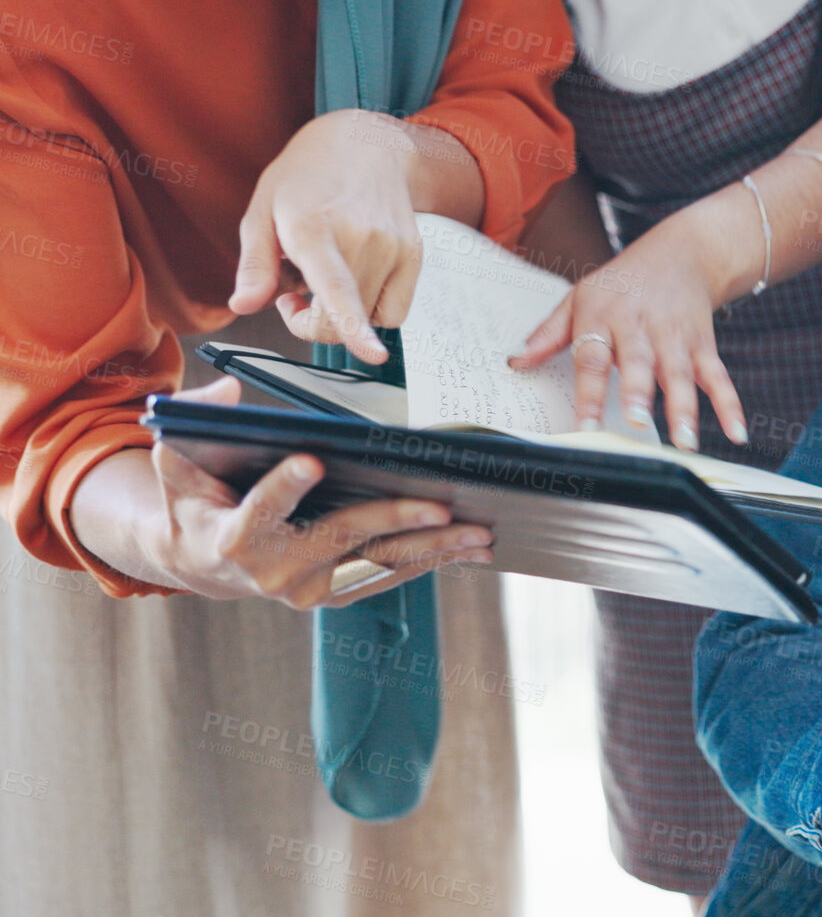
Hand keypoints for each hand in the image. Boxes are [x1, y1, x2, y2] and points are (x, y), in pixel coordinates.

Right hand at [136, 378, 495, 606]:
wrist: (205, 563)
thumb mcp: (176, 463)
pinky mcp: (337, 595)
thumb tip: (227, 393)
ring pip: (379, 564)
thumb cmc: (196, 503)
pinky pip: (389, 576)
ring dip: (434, 549)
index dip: (285, 486)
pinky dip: (432, 561)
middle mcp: (275, 571)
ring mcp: (310, 588)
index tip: (312, 461)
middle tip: (439, 506)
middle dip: (394, 519)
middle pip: (342, 538)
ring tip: (478, 533)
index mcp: (235, 536)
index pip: (261, 509)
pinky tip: (470, 547)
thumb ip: (190, 423)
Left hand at [231, 110, 478, 364]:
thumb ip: (254, 264)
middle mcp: (362, 237)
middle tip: (289, 298)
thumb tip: (242, 306)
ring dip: (341, 314)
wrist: (364, 144)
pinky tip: (356, 281)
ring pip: (369, 318)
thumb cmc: (306, 178)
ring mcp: (394, 246)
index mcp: (314, 226)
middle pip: (343, 318)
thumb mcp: (261, 211)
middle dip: (310, 324)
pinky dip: (372, 311)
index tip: (371, 354)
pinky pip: (395, 312)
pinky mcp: (414, 254)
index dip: (352, 324)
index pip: (337, 285)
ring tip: (326, 277)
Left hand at [509, 205, 747, 450]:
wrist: (682, 252)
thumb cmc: (622, 283)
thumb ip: (550, 333)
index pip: (592, 356)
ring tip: (685, 440)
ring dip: (684, 406)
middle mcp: (639, 325)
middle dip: (640, 392)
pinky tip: (735, 431)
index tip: (586, 425)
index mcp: (602, 315)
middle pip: (640, 361)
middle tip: (639, 422)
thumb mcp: (580, 296)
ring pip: (680, 372)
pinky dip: (729, 404)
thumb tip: (517, 362)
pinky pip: (718, 376)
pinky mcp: (704, 343)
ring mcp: (675, 334)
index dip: (590, 392)